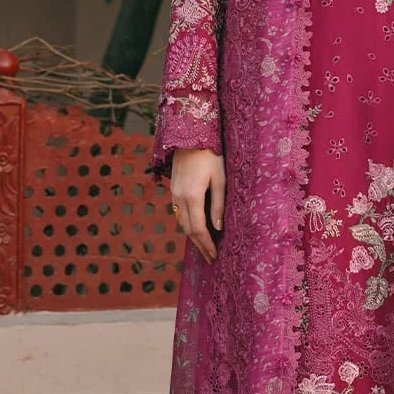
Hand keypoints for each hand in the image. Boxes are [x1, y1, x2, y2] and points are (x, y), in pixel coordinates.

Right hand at [169, 147, 225, 264]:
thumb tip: (217, 228)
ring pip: (182, 221)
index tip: (214, 256)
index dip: (206, 244)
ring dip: (193, 236)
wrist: (190, 135)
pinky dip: (187, 224)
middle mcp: (179, 197)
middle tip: (210, 258)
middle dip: (199, 245)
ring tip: (204, 247)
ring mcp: (174, 193)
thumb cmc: (211, 155)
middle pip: (188, 229)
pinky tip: (196, 228)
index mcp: (192, 196)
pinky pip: (179, 212)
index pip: (198, 229)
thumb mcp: (220, 179)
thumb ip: (218, 205)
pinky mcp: (173, 188)